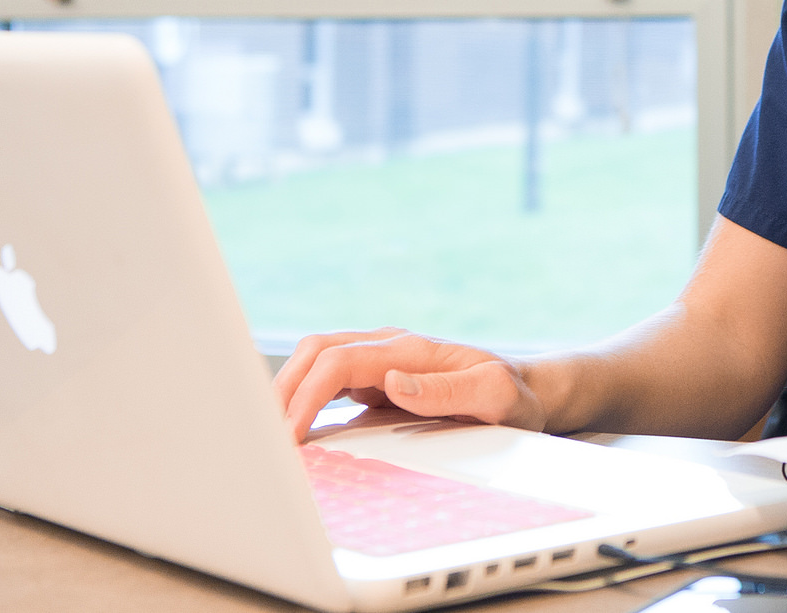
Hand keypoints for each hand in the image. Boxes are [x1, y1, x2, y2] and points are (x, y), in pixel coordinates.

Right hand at [274, 328, 547, 441]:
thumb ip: (449, 391)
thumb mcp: (496, 397)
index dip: (306, 395)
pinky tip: (293, 429)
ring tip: (266, 434)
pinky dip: (303, 399)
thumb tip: (393, 382)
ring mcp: (381, 362)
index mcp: (411, 350)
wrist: (526, 392)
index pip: (339, 361)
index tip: (289, 434)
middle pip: (315, 352)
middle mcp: (390, 348)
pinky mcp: (376, 379)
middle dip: (282, 389)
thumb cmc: (513, 397)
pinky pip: (328, 381)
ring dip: (287, 390)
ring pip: (316, 361)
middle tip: (260, 437)